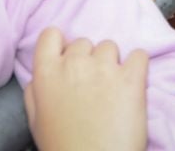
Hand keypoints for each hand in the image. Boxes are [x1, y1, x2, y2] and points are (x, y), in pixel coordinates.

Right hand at [24, 28, 147, 150]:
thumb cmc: (64, 147)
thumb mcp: (35, 121)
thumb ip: (35, 91)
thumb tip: (42, 74)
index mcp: (46, 74)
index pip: (50, 35)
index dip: (60, 46)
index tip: (67, 59)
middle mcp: (74, 63)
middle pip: (83, 43)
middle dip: (87, 60)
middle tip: (91, 86)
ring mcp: (104, 68)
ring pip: (109, 47)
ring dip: (111, 63)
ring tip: (112, 90)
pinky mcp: (132, 77)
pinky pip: (139, 55)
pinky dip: (138, 66)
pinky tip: (133, 84)